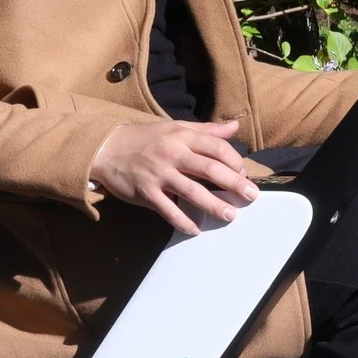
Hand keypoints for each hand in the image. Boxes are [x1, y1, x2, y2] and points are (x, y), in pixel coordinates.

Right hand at [89, 118, 257, 233]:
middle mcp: (172, 153)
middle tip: (251, 196)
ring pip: (193, 192)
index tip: (243, 173)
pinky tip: (197, 229)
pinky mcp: (146, 192)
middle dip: (234, 184)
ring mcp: (159, 174)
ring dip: (214, 205)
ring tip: (230, 215)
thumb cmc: (145, 139)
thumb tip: (234, 127)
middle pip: (210, 169)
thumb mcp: (175, 128)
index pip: (216, 147)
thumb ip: (207, 130)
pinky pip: (169, 210)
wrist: (106, 149)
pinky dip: (184, 221)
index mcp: (182, 136)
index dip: (234, 161)